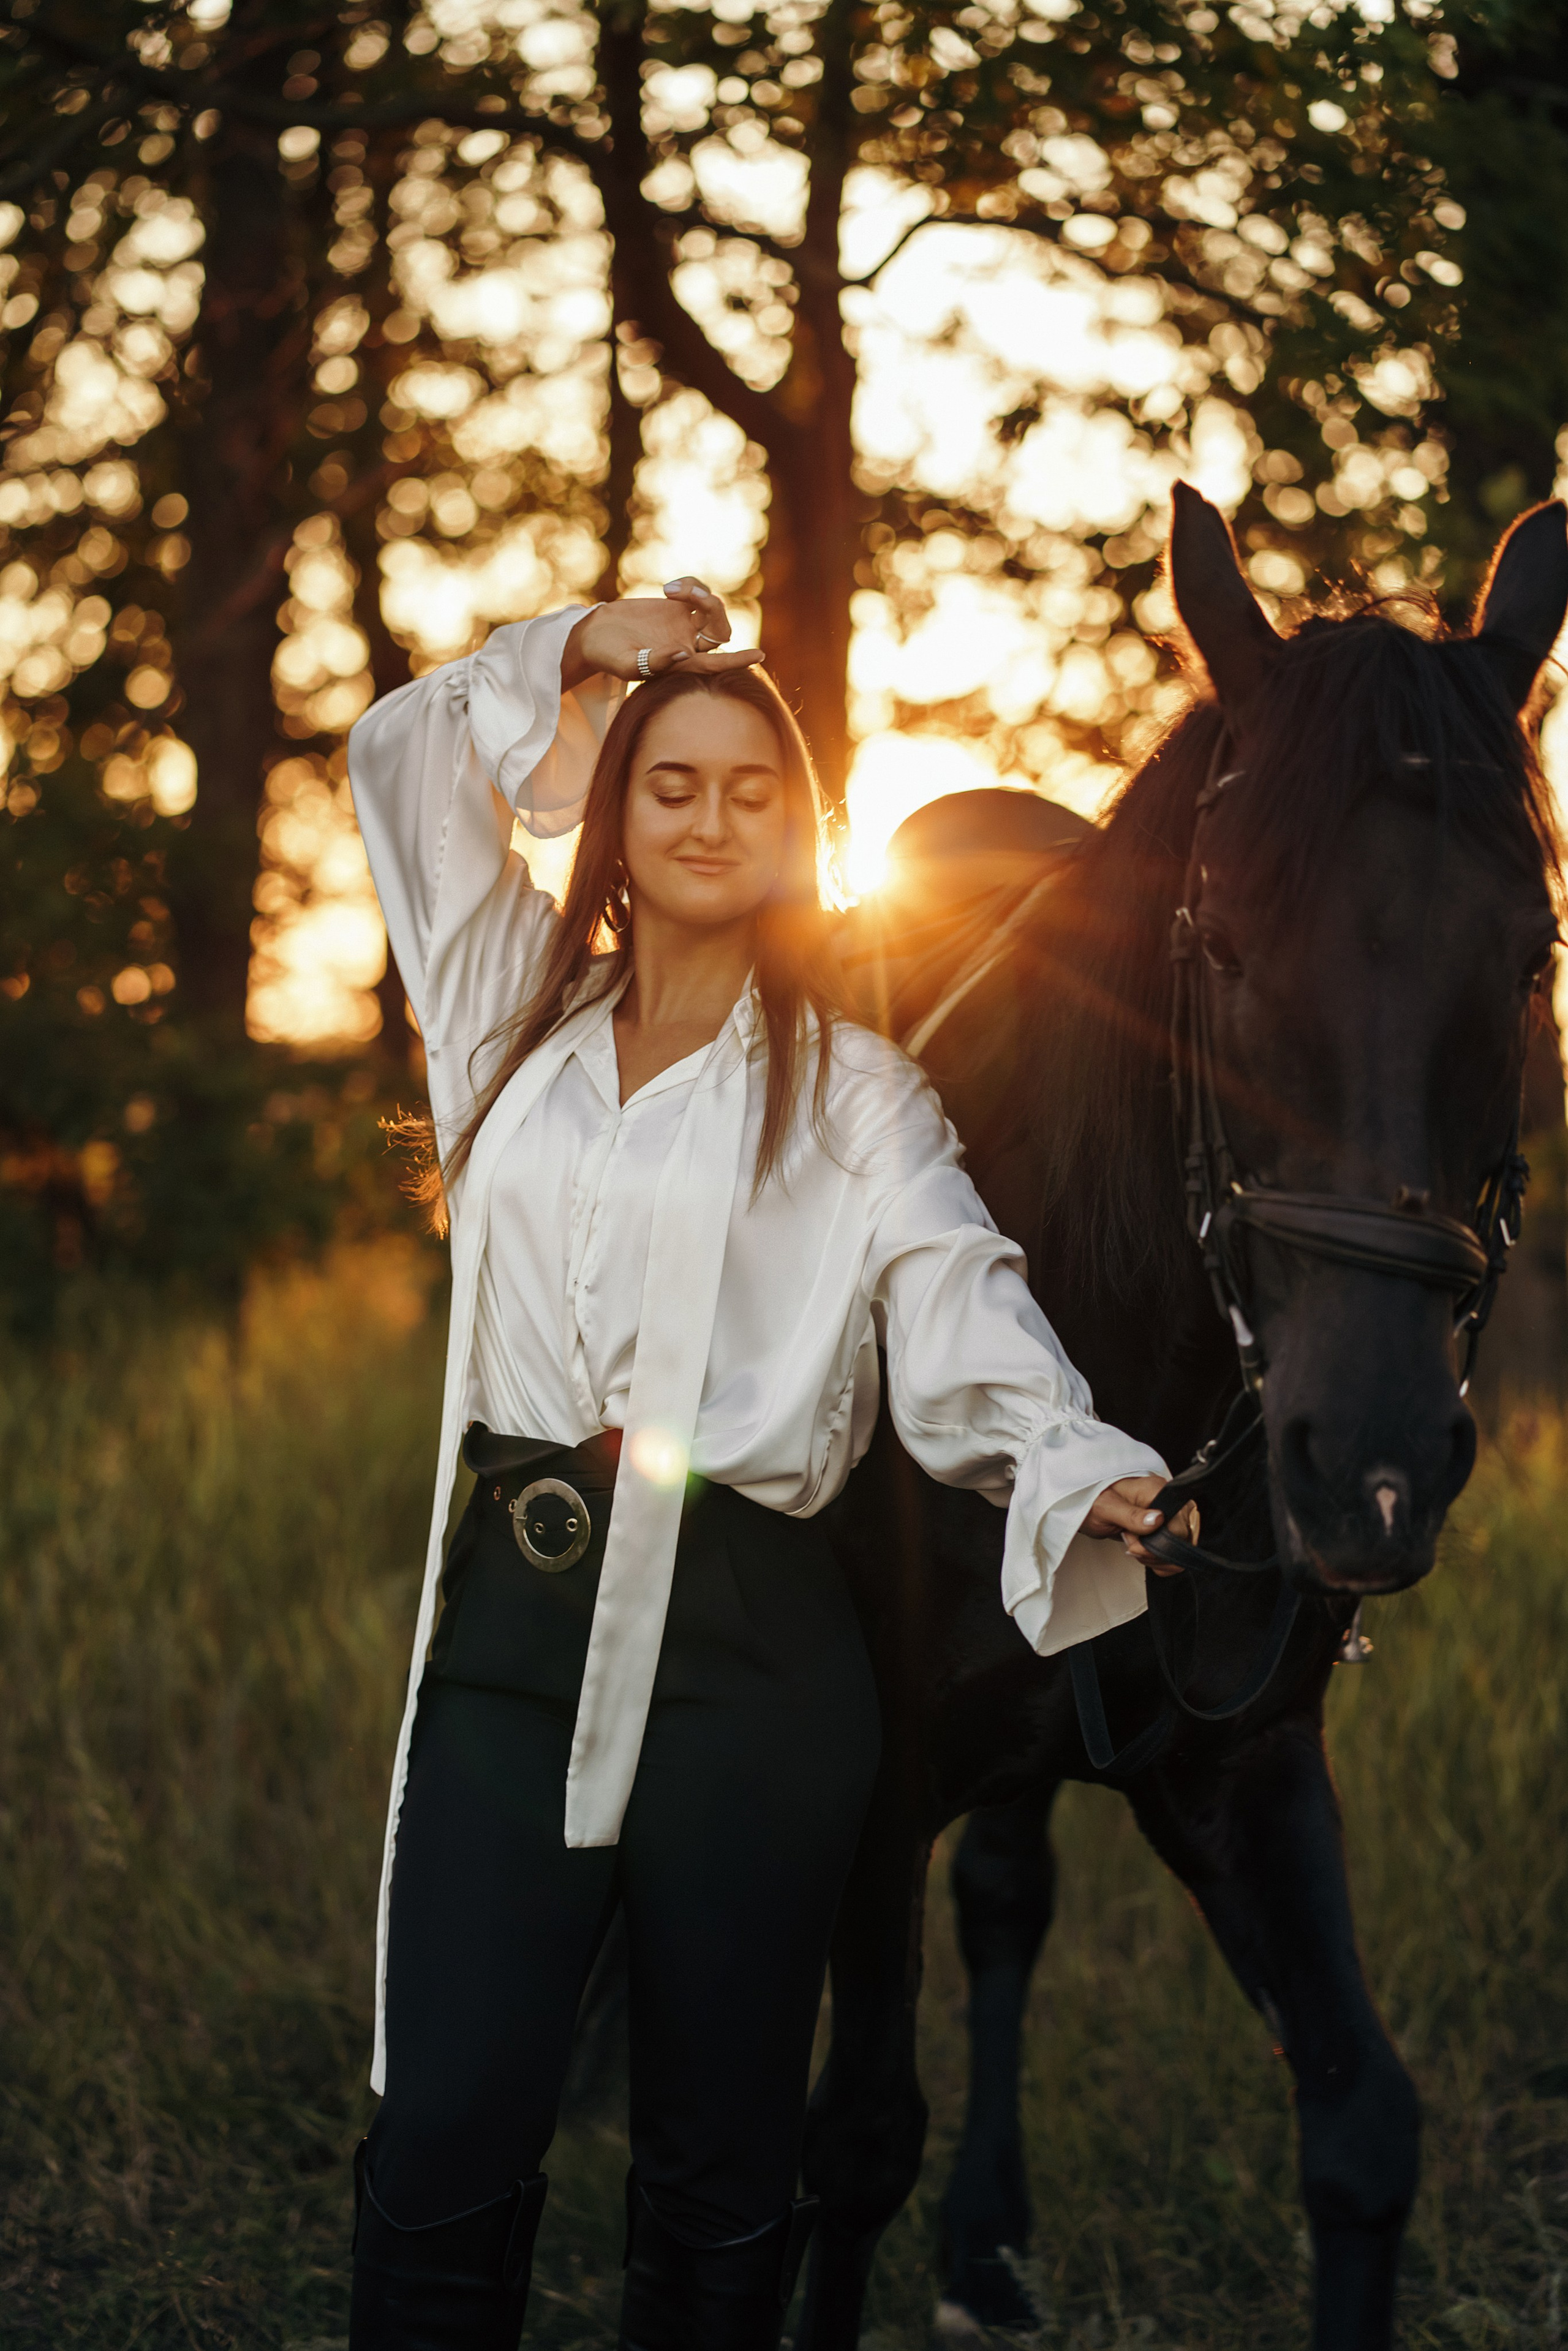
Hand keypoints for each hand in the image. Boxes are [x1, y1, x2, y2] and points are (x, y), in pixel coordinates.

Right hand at [562, 577, 764, 689]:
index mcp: (681, 665)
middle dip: (714, 610)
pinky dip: (691, 584)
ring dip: (699, 592)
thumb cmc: (608, 656)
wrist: (595, 634)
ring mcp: (683, 624)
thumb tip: (685, 652)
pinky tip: (670, 587)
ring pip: (711, 608)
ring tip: (671, 589)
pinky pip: (697, 591)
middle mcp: (688, 645)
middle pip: (720, 630)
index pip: (716, 664)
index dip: (738, 660)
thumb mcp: (626, 664)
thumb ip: (654, 662)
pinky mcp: (675, 605)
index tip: (759, 654)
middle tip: (691, 596)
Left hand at [1081, 1474, 1197, 1574]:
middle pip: (1183, 1540)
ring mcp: (1171, 1517)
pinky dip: (1160, 1561)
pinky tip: (1142, 1553)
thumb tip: (1158, 1519)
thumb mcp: (1107, 1508)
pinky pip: (1176, 1555)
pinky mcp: (1168, 1530)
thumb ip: (1131, 1515)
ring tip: (1133, 1545)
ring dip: (1156, 1557)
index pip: (1179, 1527)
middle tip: (1130, 1543)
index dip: (1158, 1542)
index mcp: (1158, 1490)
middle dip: (1155, 1551)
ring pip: (1181, 1551)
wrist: (1089, 1506)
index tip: (1133, 1541)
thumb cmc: (1094, 1501)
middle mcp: (1170, 1502)